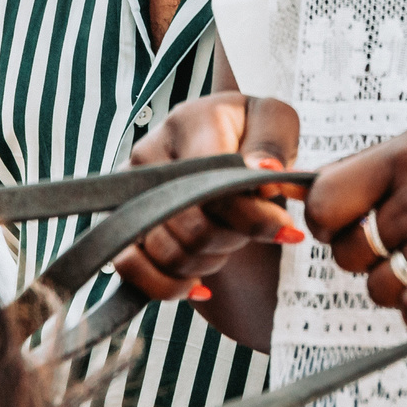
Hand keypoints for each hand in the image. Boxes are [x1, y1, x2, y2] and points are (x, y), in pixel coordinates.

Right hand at [112, 93, 305, 302]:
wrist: (225, 142)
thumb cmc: (251, 133)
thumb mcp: (275, 122)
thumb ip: (271, 144)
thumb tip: (265, 172)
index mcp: (190, 122)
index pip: (213, 185)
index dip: (250, 216)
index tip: (285, 228)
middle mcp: (150, 152)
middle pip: (191, 225)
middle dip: (232, 239)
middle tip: (250, 229)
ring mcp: (129, 188)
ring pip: (164, 250)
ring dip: (206, 261)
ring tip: (226, 242)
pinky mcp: (121, 220)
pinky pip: (128, 267)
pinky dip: (166, 285)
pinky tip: (198, 282)